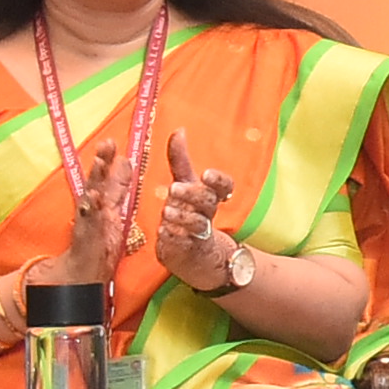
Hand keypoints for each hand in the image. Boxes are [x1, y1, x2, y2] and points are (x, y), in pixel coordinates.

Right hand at [49, 138, 138, 294]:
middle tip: (107, 143)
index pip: (107, 178)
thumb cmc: (101, 242)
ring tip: (99, 162)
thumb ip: (119, 189)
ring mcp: (90, 220)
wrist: (84, 272)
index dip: (109, 161)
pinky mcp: (89, 234)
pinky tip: (92, 195)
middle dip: (101, 163)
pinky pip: (90, 219)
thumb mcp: (114, 212)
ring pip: (91, 195)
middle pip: (97, 181)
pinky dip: (91, 207)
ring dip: (94, 179)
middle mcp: (94, 208)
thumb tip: (127, 163)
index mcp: (102, 203)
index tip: (111, 143)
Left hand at [152, 126, 251, 292]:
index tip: (207, 174)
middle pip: (208, 201)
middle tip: (175, 189)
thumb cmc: (189, 216)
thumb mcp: (184, 187)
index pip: (224, 186)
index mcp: (209, 198)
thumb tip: (179, 130)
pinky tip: (164, 232)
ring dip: (182, 216)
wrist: (197, 258)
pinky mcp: (188, 252)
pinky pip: (183, 244)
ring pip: (197, 223)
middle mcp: (207, 214)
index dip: (219, 180)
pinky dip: (173, 237)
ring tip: (168, 212)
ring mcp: (199, 235)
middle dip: (193, 194)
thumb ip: (181, 161)